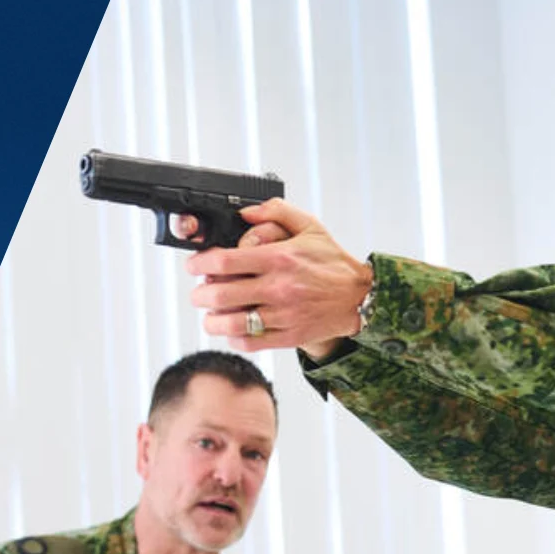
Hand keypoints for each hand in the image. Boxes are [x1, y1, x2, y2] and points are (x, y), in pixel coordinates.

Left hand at [184, 197, 372, 357]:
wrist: (360, 296)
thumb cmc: (333, 262)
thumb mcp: (311, 226)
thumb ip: (277, 211)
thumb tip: (245, 212)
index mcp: (279, 259)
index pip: (224, 262)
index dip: (199, 264)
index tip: (194, 266)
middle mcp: (279, 288)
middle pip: (220, 295)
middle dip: (199, 295)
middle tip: (199, 293)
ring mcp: (284, 315)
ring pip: (231, 323)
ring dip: (212, 321)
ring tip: (211, 316)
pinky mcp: (290, 335)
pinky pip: (251, 342)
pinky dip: (235, 338)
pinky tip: (234, 330)